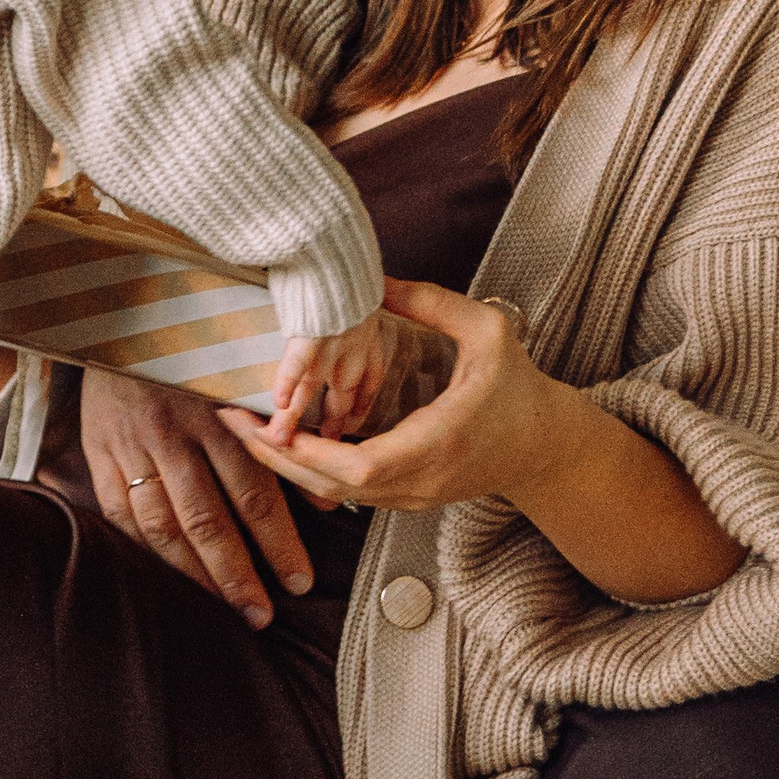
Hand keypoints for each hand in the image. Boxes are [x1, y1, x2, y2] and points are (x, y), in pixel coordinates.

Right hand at [76, 367, 318, 630]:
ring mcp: (131, 448)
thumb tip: (326, 500)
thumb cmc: (196, 352)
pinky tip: (171, 578)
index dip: (279, 540)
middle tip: (263, 614)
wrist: (119, 317)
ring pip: (164, 525)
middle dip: (238, 573)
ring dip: (196, 574)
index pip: (253, 490)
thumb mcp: (242, 379)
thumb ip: (282, 437)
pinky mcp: (100, 455)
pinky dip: (146, 551)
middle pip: (209, 518)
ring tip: (222, 608)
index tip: (300, 581)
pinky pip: (122, 515)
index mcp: (216, 414)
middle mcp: (173, 435)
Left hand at [229, 279, 551, 515]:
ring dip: (288, 465)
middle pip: (333, 488)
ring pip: (336, 496)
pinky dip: (312, 470)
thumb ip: (432, 302)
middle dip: (277, 459)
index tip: (272, 424)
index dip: (309, 452)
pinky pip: (349, 492)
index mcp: (438, 441)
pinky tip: (285, 441)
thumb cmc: (519, 387)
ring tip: (247, 429)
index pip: (362, 467)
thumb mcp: (486, 330)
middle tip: (232, 421)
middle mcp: (421, 480)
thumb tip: (376, 280)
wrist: (545, 447)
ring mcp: (414, 497)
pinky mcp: (408, 498)